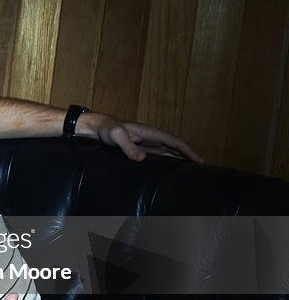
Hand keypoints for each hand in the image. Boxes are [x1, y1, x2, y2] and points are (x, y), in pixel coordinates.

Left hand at [87, 113, 201, 161]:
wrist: (97, 128)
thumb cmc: (107, 129)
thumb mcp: (116, 136)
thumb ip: (128, 146)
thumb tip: (142, 158)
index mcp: (151, 132)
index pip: (175, 141)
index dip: (189, 151)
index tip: (200, 160)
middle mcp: (152, 137)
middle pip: (176, 147)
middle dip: (190, 156)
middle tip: (202, 170)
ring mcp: (148, 143)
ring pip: (170, 151)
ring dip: (181, 159)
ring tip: (192, 171)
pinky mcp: (142, 149)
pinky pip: (160, 155)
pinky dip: (169, 160)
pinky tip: (172, 169)